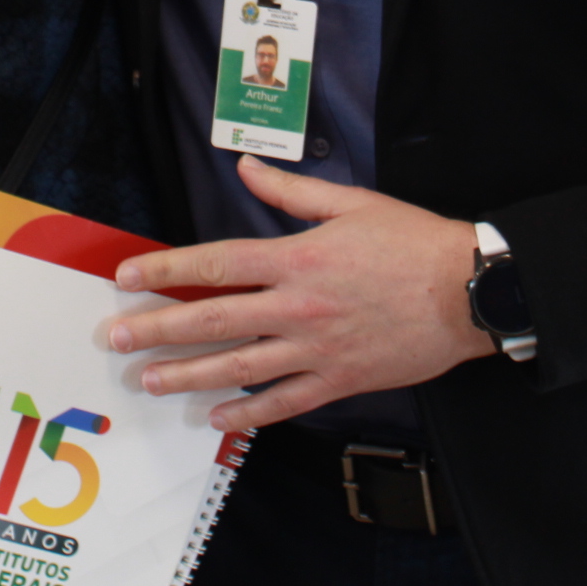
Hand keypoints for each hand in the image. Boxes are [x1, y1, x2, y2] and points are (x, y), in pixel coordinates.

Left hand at [104, 155, 493, 429]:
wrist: (468, 291)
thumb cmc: (413, 242)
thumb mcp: (351, 203)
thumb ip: (291, 190)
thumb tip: (245, 168)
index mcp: (298, 258)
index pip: (217, 264)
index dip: (167, 270)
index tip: (129, 277)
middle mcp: (299, 306)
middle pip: (214, 319)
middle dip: (159, 329)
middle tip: (117, 339)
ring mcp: (317, 349)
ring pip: (240, 366)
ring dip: (189, 374)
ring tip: (150, 380)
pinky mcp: (340, 379)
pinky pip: (285, 401)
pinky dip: (249, 412)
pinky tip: (218, 416)